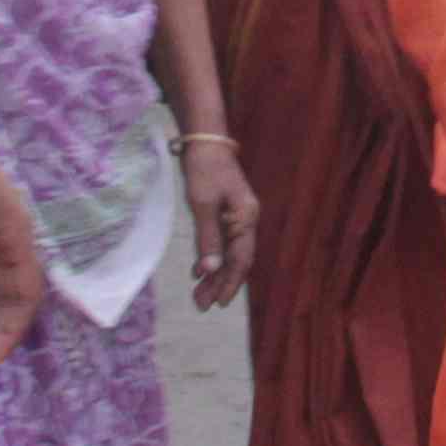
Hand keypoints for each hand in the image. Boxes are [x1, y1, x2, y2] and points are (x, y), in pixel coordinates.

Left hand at [180, 131, 258, 307]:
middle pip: (236, 260)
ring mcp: (237, 217)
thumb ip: (208, 238)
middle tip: (202, 305)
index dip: (230, 283)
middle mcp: (246, 220)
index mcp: (246, 218)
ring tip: (199, 295)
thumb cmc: (204, 169)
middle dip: (220, 284)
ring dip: (214, 274)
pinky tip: (198, 272)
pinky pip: (222, 243)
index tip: (219, 303)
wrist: (205, 141)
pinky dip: (211, 258)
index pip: (241, 260)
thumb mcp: (203, 204)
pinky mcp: (226, 213)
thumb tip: (210, 270)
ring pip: (228, 254)